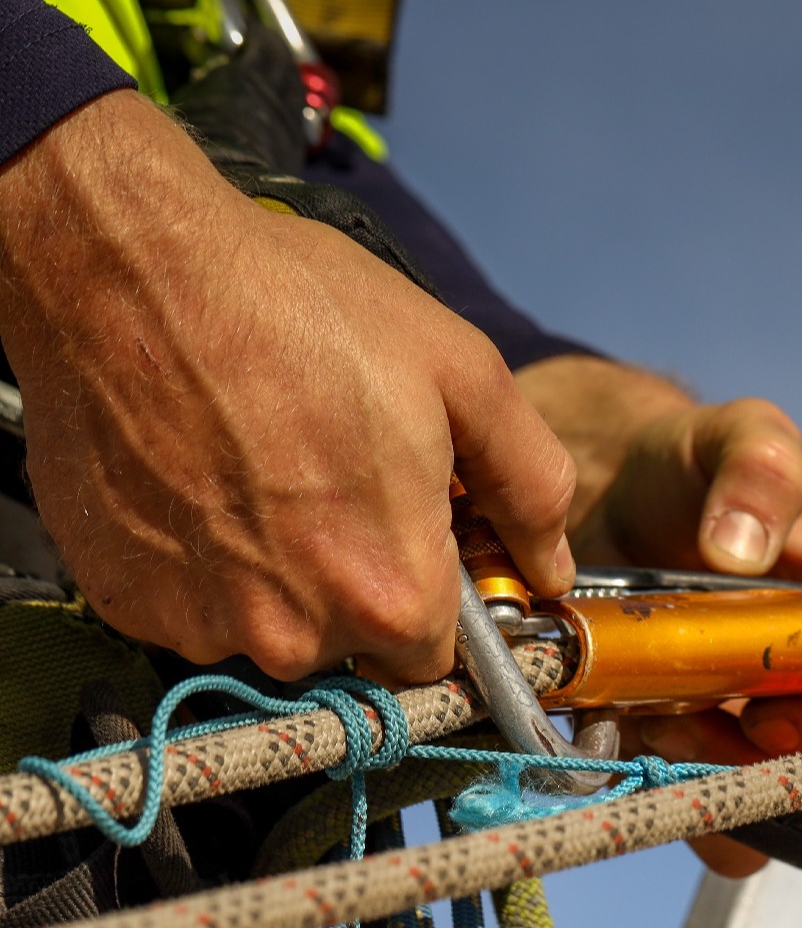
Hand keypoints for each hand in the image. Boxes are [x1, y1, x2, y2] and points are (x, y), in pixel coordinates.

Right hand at [0, 90, 577, 682]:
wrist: (129, 274)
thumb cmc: (304, 310)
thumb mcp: (463, 375)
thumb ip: (529, 487)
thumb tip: (551, 564)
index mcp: (391, 594)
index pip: (438, 653)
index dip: (439, 595)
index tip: (422, 538)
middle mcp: (294, 636)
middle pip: (353, 644)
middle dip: (359, 576)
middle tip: (337, 477)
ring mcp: (198, 624)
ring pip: (270, 626)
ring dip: (280, 570)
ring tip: (265, 464)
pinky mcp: (124, 599)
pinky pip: (191, 605)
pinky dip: (205, 558)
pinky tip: (205, 476)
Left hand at [517, 355, 801, 874]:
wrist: (607, 483)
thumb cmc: (695, 459)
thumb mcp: (739, 437)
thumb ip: (760, 471)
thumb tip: (743, 550)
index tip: (768, 715)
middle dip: (761, 767)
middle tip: (695, 729)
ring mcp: (750, 710)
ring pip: (758, 792)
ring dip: (707, 781)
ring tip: (653, 727)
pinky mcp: (688, 731)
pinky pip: (695, 792)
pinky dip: (664, 787)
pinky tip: (623, 736)